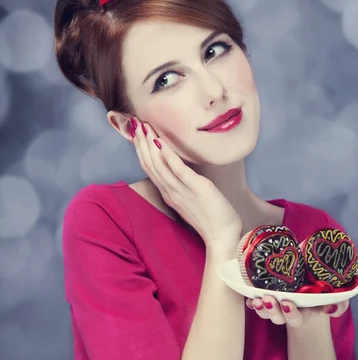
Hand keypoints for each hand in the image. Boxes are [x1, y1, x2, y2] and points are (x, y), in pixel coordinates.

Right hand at [129, 117, 242, 244]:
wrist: (222, 237)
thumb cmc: (211, 219)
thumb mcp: (191, 200)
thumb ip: (183, 186)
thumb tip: (180, 171)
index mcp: (169, 193)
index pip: (150, 168)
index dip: (141, 149)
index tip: (137, 132)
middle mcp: (171, 191)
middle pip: (149, 164)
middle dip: (141, 142)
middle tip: (135, 122)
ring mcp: (181, 191)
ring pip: (159, 165)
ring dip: (150, 144)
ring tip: (144, 127)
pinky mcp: (196, 189)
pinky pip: (179, 171)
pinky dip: (169, 157)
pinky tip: (162, 143)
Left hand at [246, 294, 349, 327]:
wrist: (313, 278)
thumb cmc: (325, 288)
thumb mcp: (337, 295)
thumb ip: (339, 303)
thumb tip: (330, 309)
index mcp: (305, 313)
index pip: (296, 319)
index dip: (291, 314)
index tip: (287, 303)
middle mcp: (289, 312)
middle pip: (278, 318)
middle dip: (272, 310)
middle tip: (267, 299)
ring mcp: (277, 305)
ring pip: (266, 312)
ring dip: (260, 308)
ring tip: (257, 300)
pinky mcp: (267, 296)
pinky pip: (257, 303)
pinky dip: (252, 302)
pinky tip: (249, 298)